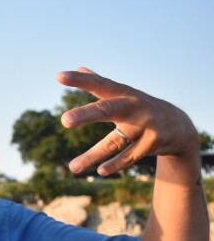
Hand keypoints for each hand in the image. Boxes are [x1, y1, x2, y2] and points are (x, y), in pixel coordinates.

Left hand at [57, 67, 199, 175]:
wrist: (180, 125)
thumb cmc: (141, 107)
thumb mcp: (124, 94)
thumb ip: (101, 84)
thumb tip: (80, 68)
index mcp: (123, 93)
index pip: (100, 84)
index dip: (80, 80)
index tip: (60, 76)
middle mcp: (134, 106)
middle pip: (107, 110)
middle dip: (86, 115)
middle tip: (64, 120)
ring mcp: (145, 124)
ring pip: (114, 141)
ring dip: (92, 155)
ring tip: (73, 167)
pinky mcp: (154, 142)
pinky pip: (129, 156)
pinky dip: (115, 164)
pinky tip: (100, 171)